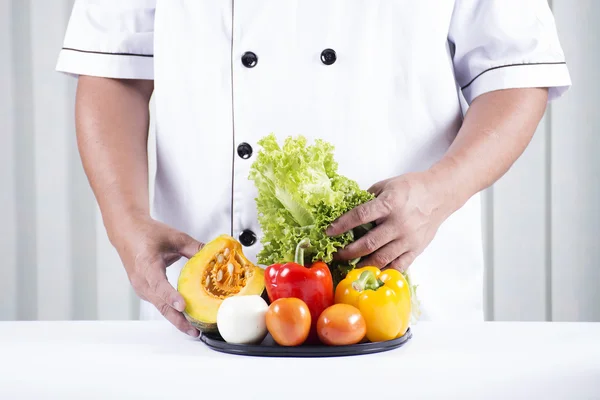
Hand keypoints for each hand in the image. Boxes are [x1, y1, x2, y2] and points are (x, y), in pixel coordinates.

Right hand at [112, 216, 203, 336]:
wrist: (127, 232)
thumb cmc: (147, 233)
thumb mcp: (175, 237)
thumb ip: (195, 248)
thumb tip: (215, 257)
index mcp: (146, 264)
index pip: (158, 284)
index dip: (171, 296)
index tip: (182, 305)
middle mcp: (142, 280)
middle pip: (161, 304)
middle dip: (178, 320)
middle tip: (195, 331)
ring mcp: (142, 288)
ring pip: (161, 307)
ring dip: (176, 319)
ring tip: (194, 329)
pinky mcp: (145, 291)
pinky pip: (160, 304)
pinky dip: (172, 311)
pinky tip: (186, 317)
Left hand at [326, 172, 452, 271]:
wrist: (440, 194)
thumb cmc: (412, 188)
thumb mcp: (386, 185)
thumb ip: (367, 198)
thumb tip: (346, 210)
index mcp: (389, 204)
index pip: (360, 216)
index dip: (342, 225)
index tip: (329, 232)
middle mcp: (398, 224)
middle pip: (368, 243)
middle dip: (347, 252)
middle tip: (335, 255)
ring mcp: (408, 239)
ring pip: (380, 259)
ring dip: (361, 265)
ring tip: (349, 267)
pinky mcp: (415, 250)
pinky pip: (397, 266)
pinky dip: (382, 272)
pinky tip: (370, 274)